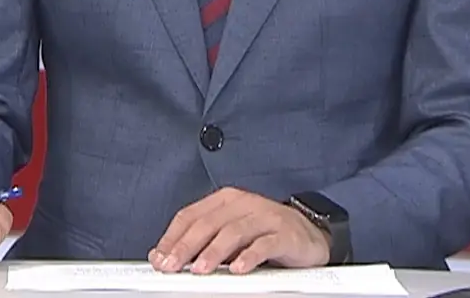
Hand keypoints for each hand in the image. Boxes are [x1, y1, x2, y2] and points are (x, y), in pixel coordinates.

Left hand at [149, 188, 330, 273]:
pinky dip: (249, 257)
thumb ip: (201, 241)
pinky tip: (238, 269)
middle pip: (208, 223)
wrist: (309, 235)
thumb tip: (165, 255)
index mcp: (225, 200)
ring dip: (214, 252)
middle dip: (187, 246)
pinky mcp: (285, 233)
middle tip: (172, 265)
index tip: (159, 257)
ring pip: (234, 232)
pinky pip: (265, 244)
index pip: (191, 215)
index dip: (172, 237)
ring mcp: (266, 216)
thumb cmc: (265, 234)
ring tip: (200, 269)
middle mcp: (244, 203)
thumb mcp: (229, 235)